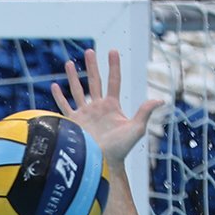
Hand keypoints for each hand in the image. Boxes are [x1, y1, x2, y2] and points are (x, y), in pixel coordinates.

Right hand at [51, 49, 161, 165]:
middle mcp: (97, 107)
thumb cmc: (120, 148)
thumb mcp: (136, 129)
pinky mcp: (72, 122)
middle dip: (92, 66)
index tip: (112, 51)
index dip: (114, 66)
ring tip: (68, 63)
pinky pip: (64, 106)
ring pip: (77, 90)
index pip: (113, 81)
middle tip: (89, 51)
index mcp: (111, 106)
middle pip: (94, 81)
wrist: (101, 162)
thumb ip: (145, 112)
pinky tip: (54, 86)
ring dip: (72, 77)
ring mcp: (84, 114)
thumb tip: (161, 100)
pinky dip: (59, 96)